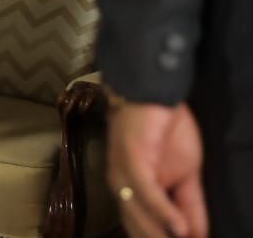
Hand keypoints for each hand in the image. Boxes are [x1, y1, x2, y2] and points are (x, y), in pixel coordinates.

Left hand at [107, 100, 207, 237]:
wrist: (155, 93)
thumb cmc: (165, 130)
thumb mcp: (185, 173)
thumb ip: (189, 204)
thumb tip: (197, 235)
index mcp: (131, 190)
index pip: (141, 227)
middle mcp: (121, 185)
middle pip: (137, 226)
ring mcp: (123, 172)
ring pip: (137, 214)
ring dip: (160, 235)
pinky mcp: (131, 159)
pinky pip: (145, 191)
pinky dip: (162, 211)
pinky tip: (179, 228)